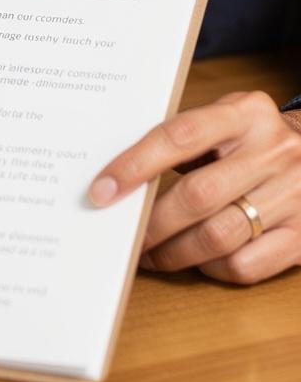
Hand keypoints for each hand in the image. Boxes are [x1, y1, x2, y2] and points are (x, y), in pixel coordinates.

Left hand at [88, 91, 300, 283]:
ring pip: (217, 237)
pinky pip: (244, 265)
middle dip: (151, 223)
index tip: (101, 190)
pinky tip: (195, 260)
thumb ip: (185, 137)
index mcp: (245, 113)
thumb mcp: (228, 118)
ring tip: (150, 255)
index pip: (179, 135)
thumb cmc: (256, 137)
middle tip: (125, 238)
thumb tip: (121, 175)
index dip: (135, 165)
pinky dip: (211, 268)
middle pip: (196, 195)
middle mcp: (272, 151)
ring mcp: (293, 195)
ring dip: (174, 252)